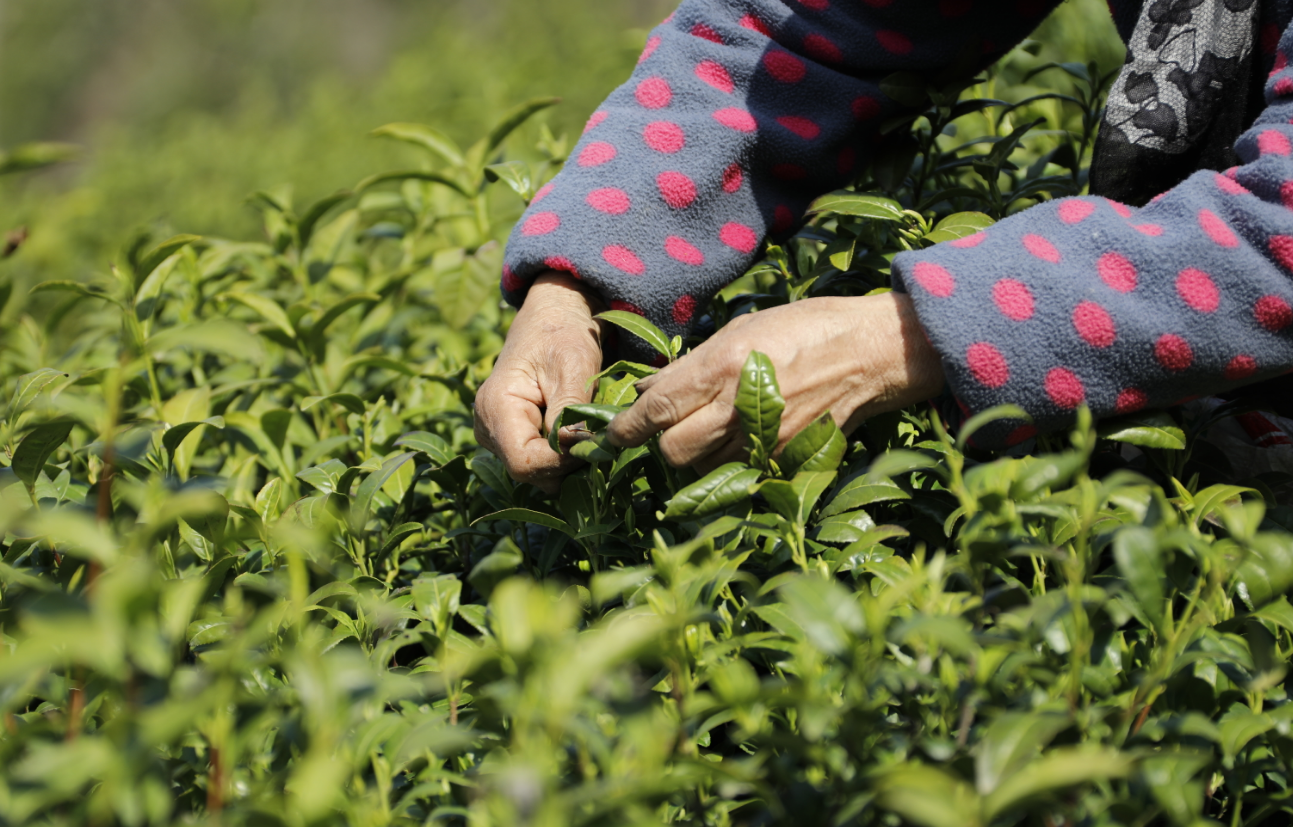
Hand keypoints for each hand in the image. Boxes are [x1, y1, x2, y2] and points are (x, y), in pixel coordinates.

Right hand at [474, 271, 603, 493]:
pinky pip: (538, 462)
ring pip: (535, 471)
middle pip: (528, 471)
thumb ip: (569, 410)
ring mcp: (497, 435)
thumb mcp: (572, 366)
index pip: (524, 462)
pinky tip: (579, 435)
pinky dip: (562, 456)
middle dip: (566, 464)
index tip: (592, 444)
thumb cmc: (563, 334)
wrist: (554, 316)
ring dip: (567, 461)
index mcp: (495, 407)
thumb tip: (573, 447)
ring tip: (590, 434)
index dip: (561, 462)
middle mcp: (488, 426)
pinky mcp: (511, 437)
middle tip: (598, 440)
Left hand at [607, 293, 944, 472]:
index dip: (623, 429)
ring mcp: (764, 440)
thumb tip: (646, 391)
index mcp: (722, 368)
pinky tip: (741, 438)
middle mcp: (738, 408)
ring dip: (695, 454)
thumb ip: (689, 366)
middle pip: (672, 451)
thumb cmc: (804, 329)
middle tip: (671, 425)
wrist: (870, 354)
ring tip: (712, 427)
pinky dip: (728, 463)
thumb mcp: (739, 330)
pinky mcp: (785, 461)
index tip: (605, 437)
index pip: (655, 411)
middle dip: (662, 442)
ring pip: (702, 468)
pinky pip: (737, 474)